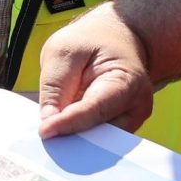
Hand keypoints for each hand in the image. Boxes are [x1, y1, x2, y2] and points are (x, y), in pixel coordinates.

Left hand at [36, 5, 156, 138]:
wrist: (113, 40)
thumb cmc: (88, 42)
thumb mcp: (63, 51)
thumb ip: (55, 84)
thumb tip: (48, 119)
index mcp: (127, 81)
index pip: (96, 108)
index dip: (69, 122)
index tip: (44, 131)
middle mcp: (137, 106)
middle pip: (101, 130)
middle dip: (73, 136)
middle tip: (43, 140)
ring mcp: (131, 119)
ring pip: (100, 140)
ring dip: (75, 139)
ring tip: (49, 138)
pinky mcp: (120, 127)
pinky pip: (98, 138)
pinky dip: (79, 136)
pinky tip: (59, 135)